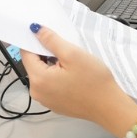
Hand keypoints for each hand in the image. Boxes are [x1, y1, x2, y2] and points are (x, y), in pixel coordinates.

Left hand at [19, 24, 136, 135]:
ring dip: (52, 65)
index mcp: (38, 80)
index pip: (26, 54)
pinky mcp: (55, 105)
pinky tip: (72, 75)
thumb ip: (51, 40)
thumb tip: (35, 30)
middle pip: (33, 65)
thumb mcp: (73, 54)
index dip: (34, 41)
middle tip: (65, 49)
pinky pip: (50, 85)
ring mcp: (45, 101)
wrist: (110, 107)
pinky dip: (57, 77)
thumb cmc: (93, 80)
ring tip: (71, 62)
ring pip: (42, 75)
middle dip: (45, 54)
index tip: (46, 35)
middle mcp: (37, 92)